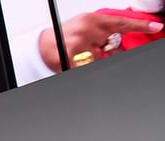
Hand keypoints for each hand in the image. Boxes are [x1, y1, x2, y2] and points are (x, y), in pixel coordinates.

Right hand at [39, 13, 164, 71]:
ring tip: (80, 55)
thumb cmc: (63, 36)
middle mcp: (88, 30)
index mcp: (93, 19)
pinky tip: (74, 61)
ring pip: (101, 59)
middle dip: (107, 49)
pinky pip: (89, 67)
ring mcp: (80, 45)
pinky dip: (83, 66)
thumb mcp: (85, 26)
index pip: (122, 23)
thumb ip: (102, 31)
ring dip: (93, 60)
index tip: (156, 26)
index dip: (140, 25)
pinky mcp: (73, 59)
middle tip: (94, 49)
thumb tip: (118, 41)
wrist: (41, 46)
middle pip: (113, 45)